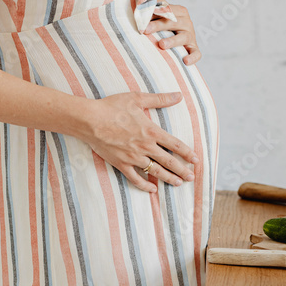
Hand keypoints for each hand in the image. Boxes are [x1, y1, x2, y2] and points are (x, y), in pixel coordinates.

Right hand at [78, 91, 197, 193]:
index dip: (187, 153)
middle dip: (182, 170)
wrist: (90, 120)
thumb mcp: (137, 98)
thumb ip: (160, 99)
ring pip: (155, 171)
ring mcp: (133, 157)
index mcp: (151, 131)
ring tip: (178, 183)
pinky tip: (153, 190)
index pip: (175, 145)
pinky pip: (136, 178)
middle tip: (191, 177)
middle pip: (168, 161)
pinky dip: (145, 185)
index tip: (196, 160)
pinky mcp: (121, 164)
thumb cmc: (112, 107)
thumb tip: (178, 95)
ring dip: (168, 178)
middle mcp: (145, 146)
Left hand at [144, 4, 200, 65]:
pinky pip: (196, 54)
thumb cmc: (165, 27)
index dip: (156, 12)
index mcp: (180, 12)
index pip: (168, 9)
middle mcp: (187, 23)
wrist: (178, 40)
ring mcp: (191, 36)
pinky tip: (185, 61)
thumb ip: (153, 11)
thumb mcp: (161, 17)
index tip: (143, 16)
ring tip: (161, 44)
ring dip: (173, 40)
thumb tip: (140, 8)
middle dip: (159, 25)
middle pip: (174, 22)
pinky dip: (192, 57)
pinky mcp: (194, 49)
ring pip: (184, 37)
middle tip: (145, 30)